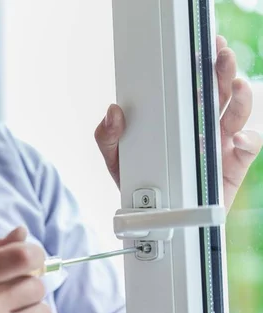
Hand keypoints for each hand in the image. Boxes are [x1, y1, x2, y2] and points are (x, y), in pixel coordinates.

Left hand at [95, 35, 262, 208]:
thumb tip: (112, 112)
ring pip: (236, 113)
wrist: (155, 221)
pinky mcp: (231, 166)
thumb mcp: (115, 160)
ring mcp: (217, 145)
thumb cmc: (138, 186)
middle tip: (220, 55)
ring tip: (236, 85)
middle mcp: (199, 128)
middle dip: (222, 70)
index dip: (198, 66)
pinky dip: (247, 140)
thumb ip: (108, 138)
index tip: (201, 48)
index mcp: (175, 120)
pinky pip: (247, 148)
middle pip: (217, 93)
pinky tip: (236, 138)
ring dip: (240, 97)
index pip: (190, 87)